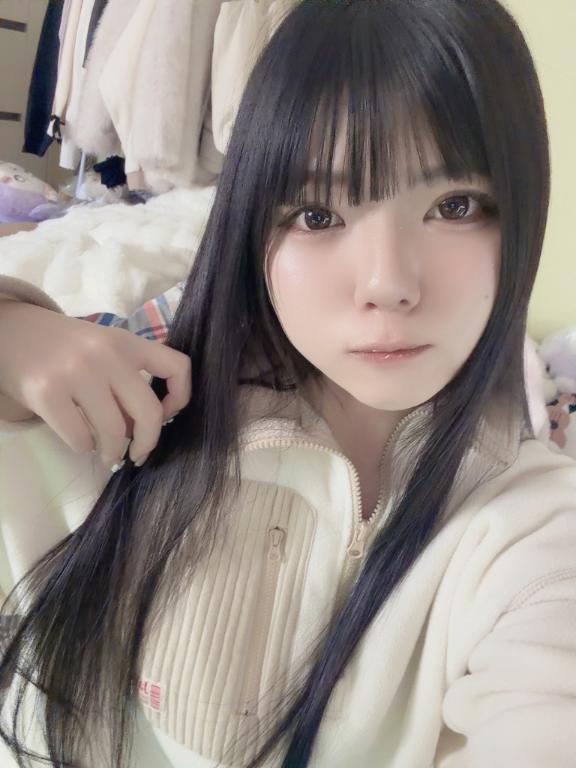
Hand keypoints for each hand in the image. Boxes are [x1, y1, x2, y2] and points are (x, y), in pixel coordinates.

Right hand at [0, 301, 191, 468]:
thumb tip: (143, 429)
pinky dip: (84, 447)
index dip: (181, 398)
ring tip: (107, 454)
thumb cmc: (64, 347)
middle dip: (148, 443)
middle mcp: (106, 354)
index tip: (166, 414)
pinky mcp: (46, 392)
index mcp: (126, 341)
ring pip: (114, 431)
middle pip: (149, 412)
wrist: (10, 331)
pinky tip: (80, 440)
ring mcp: (76, 372)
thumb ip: (126, 379)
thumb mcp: (102, 349)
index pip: (178, 367)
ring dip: (113, 452)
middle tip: (139, 454)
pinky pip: (80, 438)